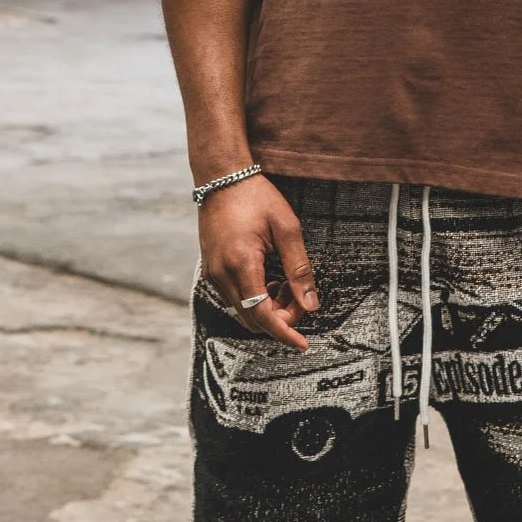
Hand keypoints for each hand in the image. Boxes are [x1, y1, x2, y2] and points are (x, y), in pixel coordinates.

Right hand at [198, 175, 319, 350]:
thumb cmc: (255, 196)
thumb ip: (299, 268)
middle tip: (300, 296)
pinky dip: (255, 297)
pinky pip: (234, 297)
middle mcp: (221, 274)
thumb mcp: (287, 227)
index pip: (262, 316)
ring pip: (242, 311)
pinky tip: (270, 277)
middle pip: (252, 319)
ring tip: (286, 282)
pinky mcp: (210, 270)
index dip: (284, 333)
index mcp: (241, 264)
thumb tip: (311, 304)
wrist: (222, 177)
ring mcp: (212, 273)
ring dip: (268, 307)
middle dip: (280, 317)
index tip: (303, 345)